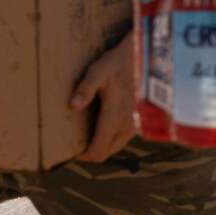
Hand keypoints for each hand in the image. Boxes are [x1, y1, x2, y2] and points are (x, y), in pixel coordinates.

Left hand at [72, 35, 137, 162]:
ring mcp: (135, 125)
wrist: (146, 58)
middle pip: (106, 153)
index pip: (98, 152)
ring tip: (87, 132)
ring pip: (115, 146)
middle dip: (90, 151)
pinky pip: (123, 137)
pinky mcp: (140, 120)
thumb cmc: (118, 63)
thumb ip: (85, 89)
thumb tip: (73, 106)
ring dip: (102, 144)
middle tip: (75, 142)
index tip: (69, 151)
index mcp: (114, 119)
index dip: (83, 156)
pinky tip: (103, 123)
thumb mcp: (98, 72)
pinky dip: (111, 137)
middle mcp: (126, 126)